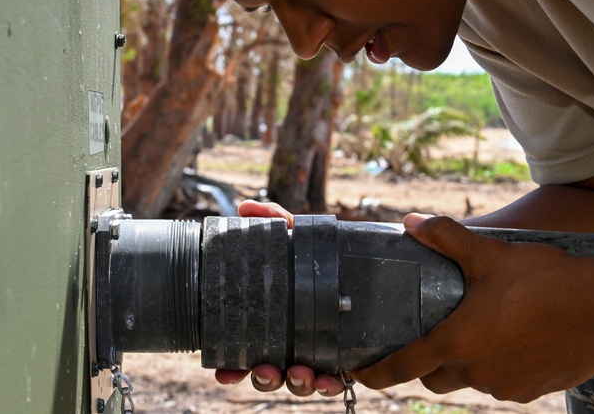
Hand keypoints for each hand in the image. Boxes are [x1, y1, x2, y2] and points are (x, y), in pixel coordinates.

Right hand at [213, 200, 346, 397]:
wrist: (367, 267)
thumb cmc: (322, 258)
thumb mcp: (299, 238)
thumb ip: (275, 219)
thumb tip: (245, 208)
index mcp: (273, 325)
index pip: (245, 353)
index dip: (232, 368)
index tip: (226, 371)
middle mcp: (290, 346)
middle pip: (269, 374)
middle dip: (264, 378)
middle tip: (266, 369)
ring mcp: (315, 355)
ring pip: (298, 382)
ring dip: (295, 383)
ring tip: (299, 372)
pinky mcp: (343, 360)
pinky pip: (333, 382)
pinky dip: (329, 384)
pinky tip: (330, 378)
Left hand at [354, 214, 593, 401]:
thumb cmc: (545, 279)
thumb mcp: (489, 253)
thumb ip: (446, 238)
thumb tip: (411, 222)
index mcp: (459, 341)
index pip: (404, 366)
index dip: (377, 372)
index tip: (358, 374)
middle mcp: (478, 371)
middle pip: (437, 378)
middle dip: (429, 364)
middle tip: (432, 338)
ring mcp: (507, 385)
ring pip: (473, 380)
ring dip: (469, 363)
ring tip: (483, 330)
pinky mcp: (534, 390)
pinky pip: (505, 383)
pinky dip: (501, 368)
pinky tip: (515, 341)